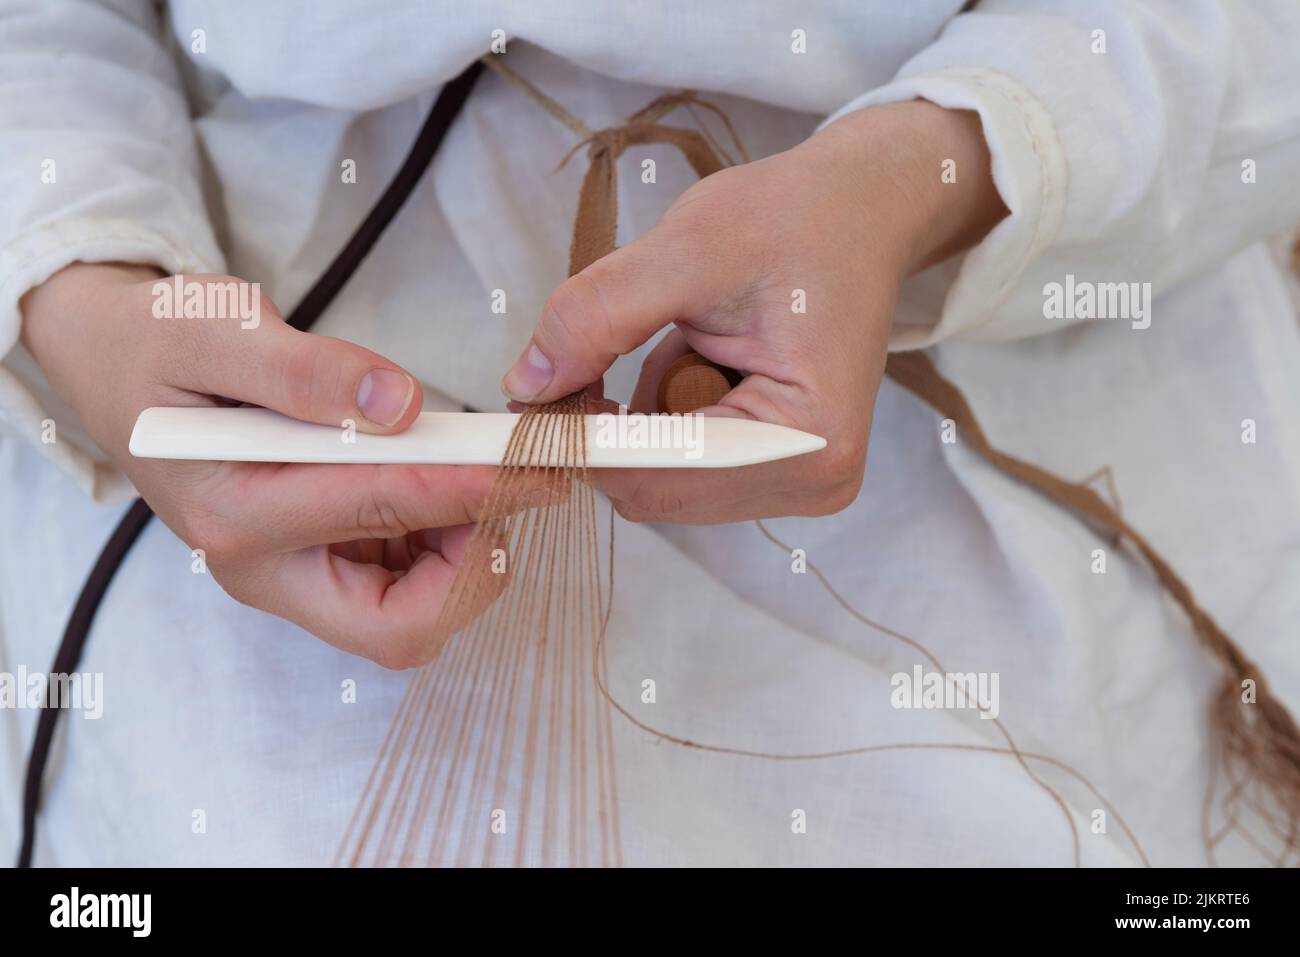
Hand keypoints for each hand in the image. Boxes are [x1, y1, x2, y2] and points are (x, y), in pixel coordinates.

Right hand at [22, 265, 507, 667]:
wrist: (121, 370)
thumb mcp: (215, 328)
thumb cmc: (160, 345)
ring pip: (412, 618)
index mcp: (234, 514)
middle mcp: (264, 570)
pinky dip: (449, 546)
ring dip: (468, 557)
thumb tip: (399, 404)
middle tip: (511, 490)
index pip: (377, 511)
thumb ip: (304, 370)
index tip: (535, 464)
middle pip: (399, 628)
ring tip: (481, 473)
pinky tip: (450, 483)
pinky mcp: (320, 568)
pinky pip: (405, 589)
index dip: (469, 486)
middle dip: (473, 572)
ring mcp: (294, 578)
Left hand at [502, 100, 1006, 522]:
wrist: (858, 212)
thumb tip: (525, 385)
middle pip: (655, 491)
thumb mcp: (687, 250)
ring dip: (643, 416)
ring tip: (692, 339)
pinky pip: (679, 466)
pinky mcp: (778, 471)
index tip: (532, 390)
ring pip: (659, 482)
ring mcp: (799, 482)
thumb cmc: (795, 219)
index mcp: (808, 438)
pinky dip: (664, 416)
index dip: (584, 438)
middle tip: (620, 336)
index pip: (661, 475)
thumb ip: (600, 316)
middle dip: (615, 424)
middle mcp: (813, 480)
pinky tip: (702, 361)